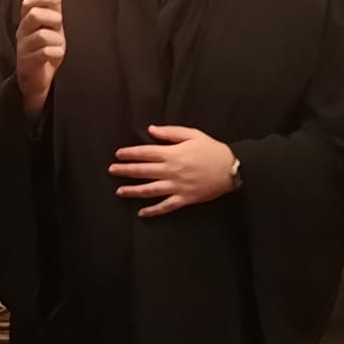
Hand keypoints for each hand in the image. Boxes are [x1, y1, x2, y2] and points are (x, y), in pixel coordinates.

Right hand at [15, 0, 64, 116]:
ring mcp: (23, 48)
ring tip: (58, 47)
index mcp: (27, 23)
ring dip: (57, 40)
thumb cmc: (45, 54)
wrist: (37, 81)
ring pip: (42, 35)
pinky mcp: (27, 63)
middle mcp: (22, 33)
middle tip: (58, 27)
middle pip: (34, 15)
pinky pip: (45, 52)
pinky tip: (55, 56)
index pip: (28, 3)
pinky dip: (55, 53)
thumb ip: (52, 14)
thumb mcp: (52, 31)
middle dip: (52, 19)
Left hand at [109, 125, 238, 216]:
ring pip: (150, 190)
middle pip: (143, 171)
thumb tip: (151, 130)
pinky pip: (166, 206)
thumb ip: (170, 132)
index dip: (130, 154)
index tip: (118, 154)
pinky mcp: (184, 199)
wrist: (231, 168)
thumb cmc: (212, 150)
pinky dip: (153, 211)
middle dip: (125, 171)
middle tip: (111, 170)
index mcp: (172, 154)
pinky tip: (142, 213)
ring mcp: (177, 187)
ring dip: (133, 191)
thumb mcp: (192, 134)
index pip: (145, 153)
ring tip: (119, 191)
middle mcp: (171, 171)